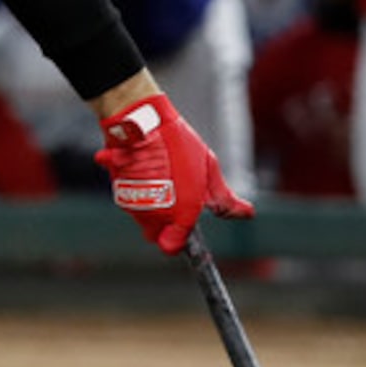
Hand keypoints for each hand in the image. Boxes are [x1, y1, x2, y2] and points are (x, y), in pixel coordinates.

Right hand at [95, 92, 253, 253]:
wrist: (144, 121)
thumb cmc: (179, 143)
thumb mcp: (208, 167)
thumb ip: (224, 198)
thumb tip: (246, 214)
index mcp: (182, 212)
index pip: (171, 246)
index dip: (177, 238)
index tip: (181, 226)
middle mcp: (156, 213)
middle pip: (156, 234)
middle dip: (164, 223)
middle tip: (173, 197)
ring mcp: (134, 203)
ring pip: (142, 219)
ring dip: (150, 207)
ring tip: (160, 178)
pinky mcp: (119, 191)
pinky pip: (129, 201)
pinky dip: (135, 192)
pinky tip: (144, 173)